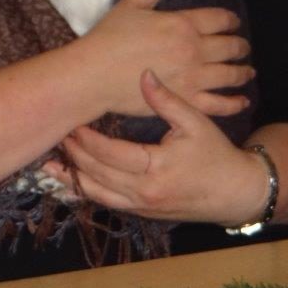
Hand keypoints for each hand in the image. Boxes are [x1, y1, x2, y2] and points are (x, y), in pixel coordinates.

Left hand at [41, 70, 267, 224]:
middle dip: (75, 155)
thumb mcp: (196, 122)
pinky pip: (108, 204)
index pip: (109, 154)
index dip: (87, 140)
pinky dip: (88, 193)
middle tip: (59, 135)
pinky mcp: (142, 213)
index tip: (74, 123)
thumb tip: (145, 73)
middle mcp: (143, 193)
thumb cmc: (216, 155)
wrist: (235, 193)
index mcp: (155, 168)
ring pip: (97, 195)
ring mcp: (141, 207)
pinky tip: (73, 183)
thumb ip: (167, 100)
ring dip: (73, 179)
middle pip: (97, 175)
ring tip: (52, 163)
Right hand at [73, 0, 253, 117]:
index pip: (218, 19)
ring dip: (242, 72)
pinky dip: (234, 103)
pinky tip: (242, 101)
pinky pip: (219, 104)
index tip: (234, 23)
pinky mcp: (186, 101)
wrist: (94, 75)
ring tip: (247, 71)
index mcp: (183, 24)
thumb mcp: (132, 5)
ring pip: (229, 75)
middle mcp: (194, 50)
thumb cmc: (109, 38)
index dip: (230, 20)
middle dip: (240, 46)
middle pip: (229, 46)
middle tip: (243, 48)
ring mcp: (193, 77)